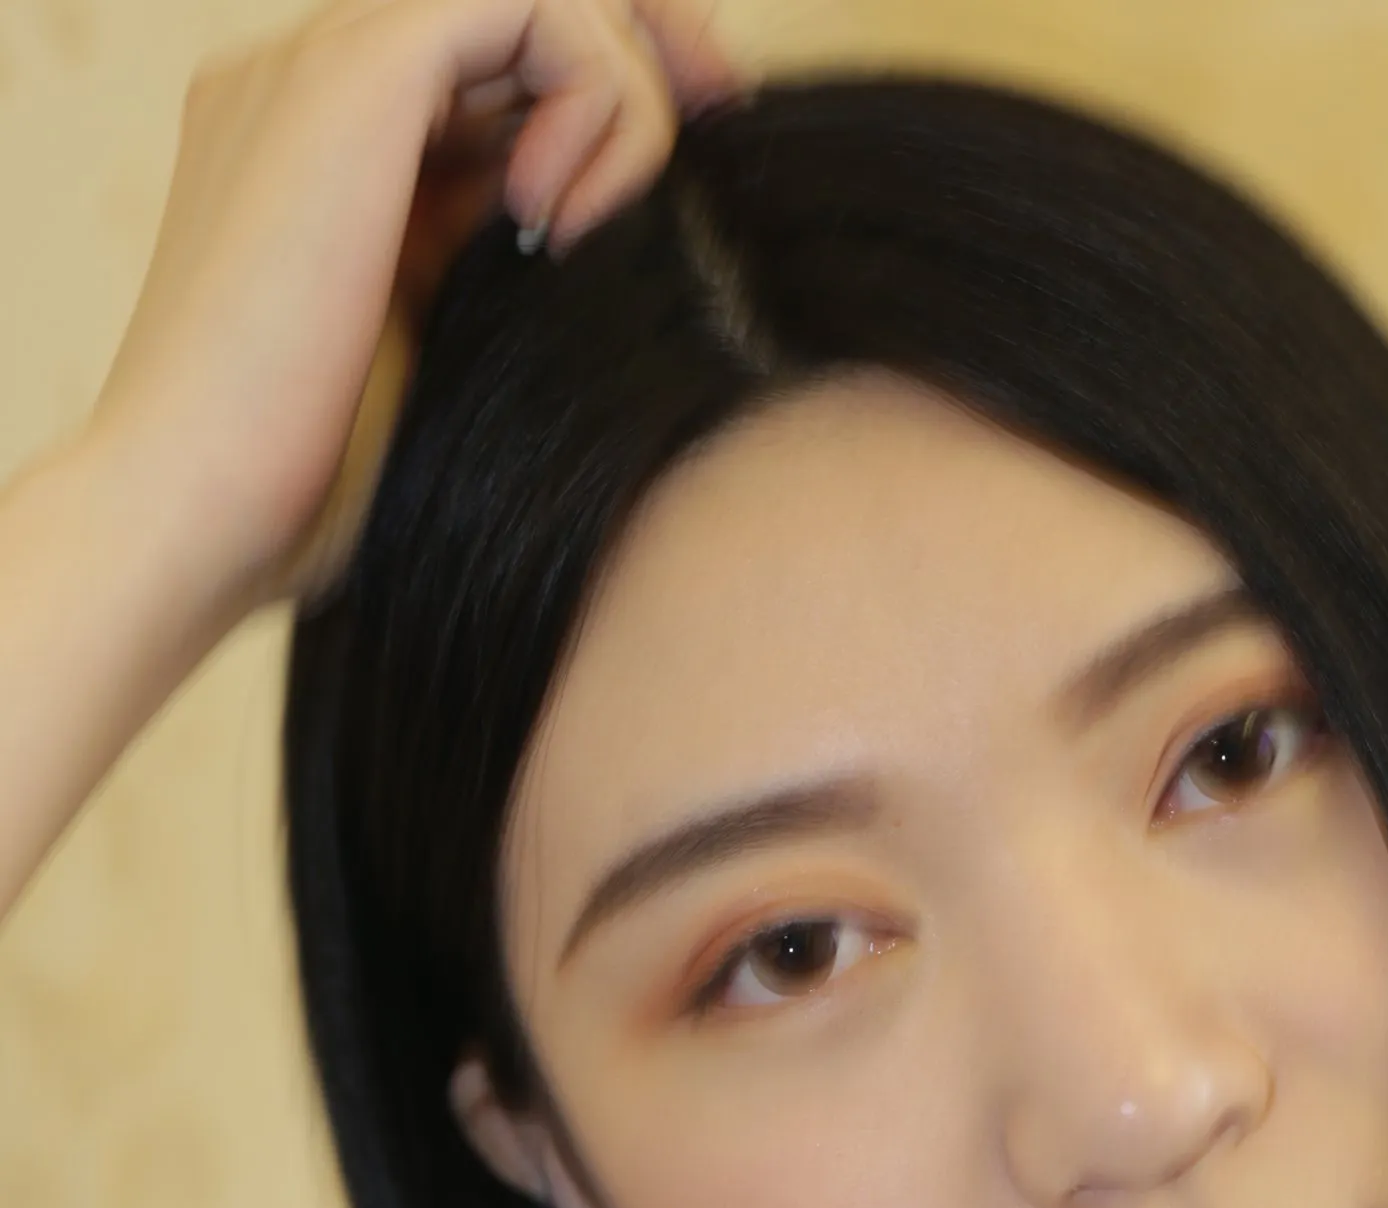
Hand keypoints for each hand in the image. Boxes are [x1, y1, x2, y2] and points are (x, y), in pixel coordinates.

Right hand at [84, 0, 739, 619]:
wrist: (199, 511)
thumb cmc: (316, 493)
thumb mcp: (451, 360)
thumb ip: (514, 272)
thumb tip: (639, 249)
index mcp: (328, 150)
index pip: (496, 59)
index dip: (613, 82)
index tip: (705, 143)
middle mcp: (312, 80)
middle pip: (520, 0)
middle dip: (646, 45)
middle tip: (722, 117)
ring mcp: (320, 63)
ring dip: (621, 96)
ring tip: (588, 234)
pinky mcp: (356, 71)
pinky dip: (593, 94)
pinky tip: (554, 221)